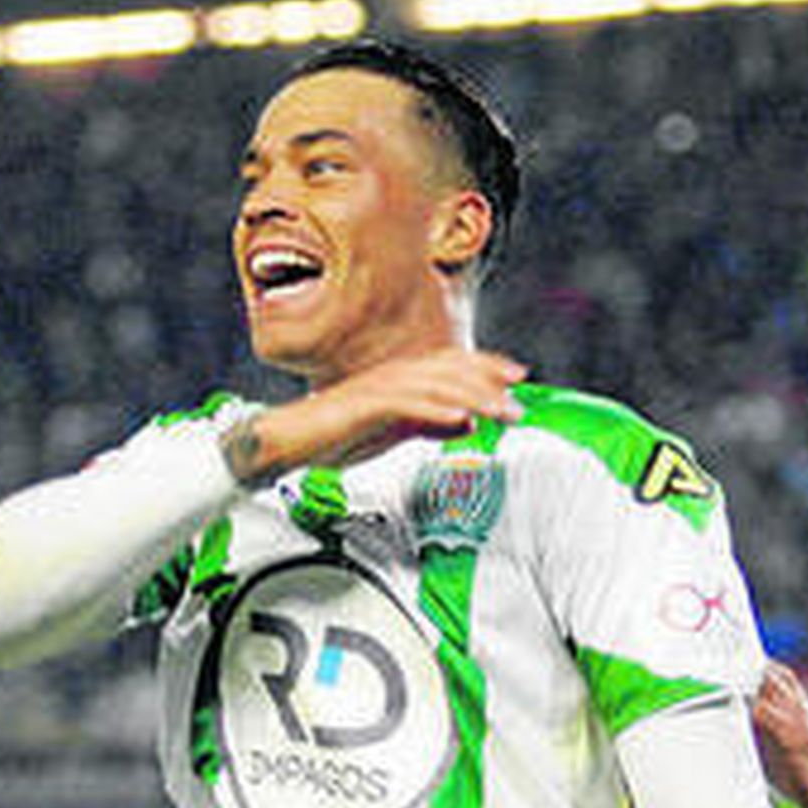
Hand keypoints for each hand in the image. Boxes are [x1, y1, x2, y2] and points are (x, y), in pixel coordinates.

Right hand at [226, 347, 527, 481]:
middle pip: (450, 370)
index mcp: (400, 379)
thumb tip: (465, 423)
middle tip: (519, 397)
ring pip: (436, 385)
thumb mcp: (395, 432)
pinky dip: (436, 411)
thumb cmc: (336, 435)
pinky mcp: (363, 405)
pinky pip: (406, 405)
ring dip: (473, 397)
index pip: (451, 365)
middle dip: (489, 381)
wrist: (289, 442)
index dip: (485, 367)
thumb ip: (428, 424)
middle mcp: (393, 376)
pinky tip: (460, 420)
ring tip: (501, 412)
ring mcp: (377, 388)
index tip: (517, 378)